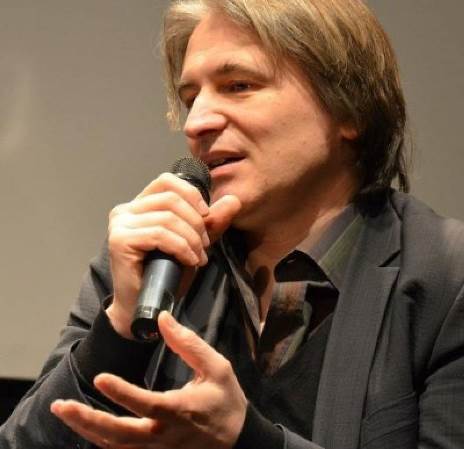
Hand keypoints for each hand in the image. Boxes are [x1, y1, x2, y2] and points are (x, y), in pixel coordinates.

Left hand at [51, 312, 247, 448]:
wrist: (238, 439)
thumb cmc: (226, 401)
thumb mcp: (217, 367)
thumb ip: (189, 343)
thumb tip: (164, 318)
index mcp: (180, 410)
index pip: (146, 403)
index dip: (122, 392)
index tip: (100, 377)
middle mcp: (164, 434)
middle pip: (120, 434)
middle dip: (87, 420)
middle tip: (61, 406)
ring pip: (115, 446)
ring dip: (86, 430)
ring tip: (64, 411)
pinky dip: (100, 440)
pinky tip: (85, 426)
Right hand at [105, 173, 240, 337]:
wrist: (145, 306)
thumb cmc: (166, 275)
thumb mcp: (194, 243)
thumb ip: (211, 223)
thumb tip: (234, 200)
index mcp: (140, 205)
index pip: (167, 181)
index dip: (191, 194)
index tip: (206, 216)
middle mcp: (125, 210)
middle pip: (171, 199)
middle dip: (196, 222)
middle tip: (204, 246)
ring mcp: (120, 224)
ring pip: (168, 218)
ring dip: (191, 239)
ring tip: (198, 257)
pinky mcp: (120, 240)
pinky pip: (160, 235)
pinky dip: (181, 247)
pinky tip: (189, 261)